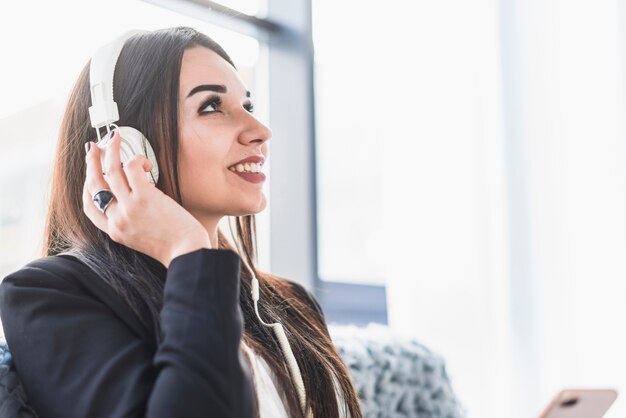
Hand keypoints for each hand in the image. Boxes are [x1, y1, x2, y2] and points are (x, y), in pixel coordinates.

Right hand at [82, 132, 210, 267]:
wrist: (187, 253)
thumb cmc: (174, 245)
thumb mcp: (142, 237)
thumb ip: (132, 221)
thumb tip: (133, 196)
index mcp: (114, 231)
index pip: (89, 206)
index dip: (87, 184)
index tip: (90, 172)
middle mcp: (116, 220)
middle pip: (94, 184)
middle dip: (91, 162)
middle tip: (94, 147)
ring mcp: (128, 208)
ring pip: (110, 171)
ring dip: (110, 150)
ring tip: (114, 138)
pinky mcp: (144, 197)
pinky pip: (132, 168)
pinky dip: (137, 159)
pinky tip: (145, 162)